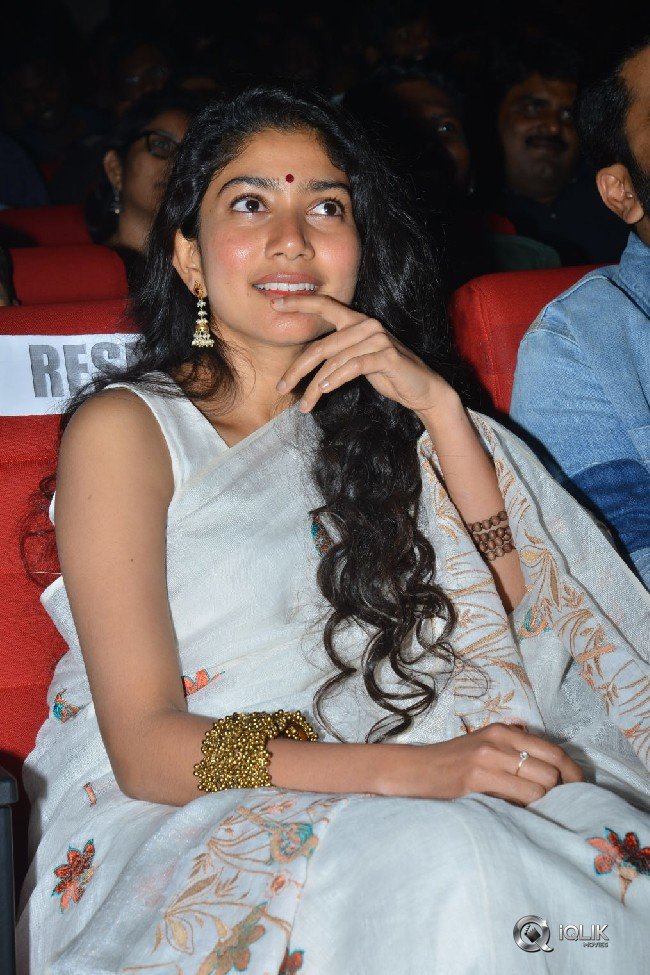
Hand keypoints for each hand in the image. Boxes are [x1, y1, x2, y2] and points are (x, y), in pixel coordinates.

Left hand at [274, 293, 453, 417]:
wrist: (422, 389)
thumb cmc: (388, 375)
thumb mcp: (358, 361)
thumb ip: (338, 355)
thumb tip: (309, 365)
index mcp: (357, 322)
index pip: (325, 306)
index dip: (299, 303)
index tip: (275, 302)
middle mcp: (366, 325)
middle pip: (322, 346)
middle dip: (297, 369)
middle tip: (281, 388)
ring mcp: (377, 339)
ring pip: (334, 362)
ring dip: (315, 386)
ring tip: (305, 404)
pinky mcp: (386, 356)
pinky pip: (353, 366)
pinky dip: (336, 379)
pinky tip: (325, 390)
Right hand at [381, 722, 584, 805]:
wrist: (413, 771)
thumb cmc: (451, 766)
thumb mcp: (485, 748)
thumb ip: (514, 751)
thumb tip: (553, 771)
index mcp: (504, 731)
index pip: (555, 750)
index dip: (572, 773)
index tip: (577, 790)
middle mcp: (499, 739)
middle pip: (553, 768)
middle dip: (560, 792)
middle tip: (556, 807)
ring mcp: (488, 757)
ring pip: (540, 784)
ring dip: (541, 803)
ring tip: (531, 811)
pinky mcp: (476, 777)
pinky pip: (519, 795)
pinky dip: (524, 807)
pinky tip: (514, 812)